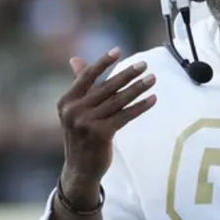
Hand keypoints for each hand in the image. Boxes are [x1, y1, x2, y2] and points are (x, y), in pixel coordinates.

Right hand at [57, 48, 156, 205]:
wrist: (80, 169)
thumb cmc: (81, 136)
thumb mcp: (75, 111)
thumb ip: (79, 85)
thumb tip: (75, 59)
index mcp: (66, 101)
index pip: (87, 76)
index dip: (103, 63)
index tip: (118, 51)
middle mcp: (74, 111)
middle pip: (106, 87)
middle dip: (127, 74)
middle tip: (144, 64)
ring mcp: (86, 122)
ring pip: (118, 100)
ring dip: (138, 88)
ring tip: (152, 79)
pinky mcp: (101, 134)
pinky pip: (125, 116)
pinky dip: (140, 106)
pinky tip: (152, 99)